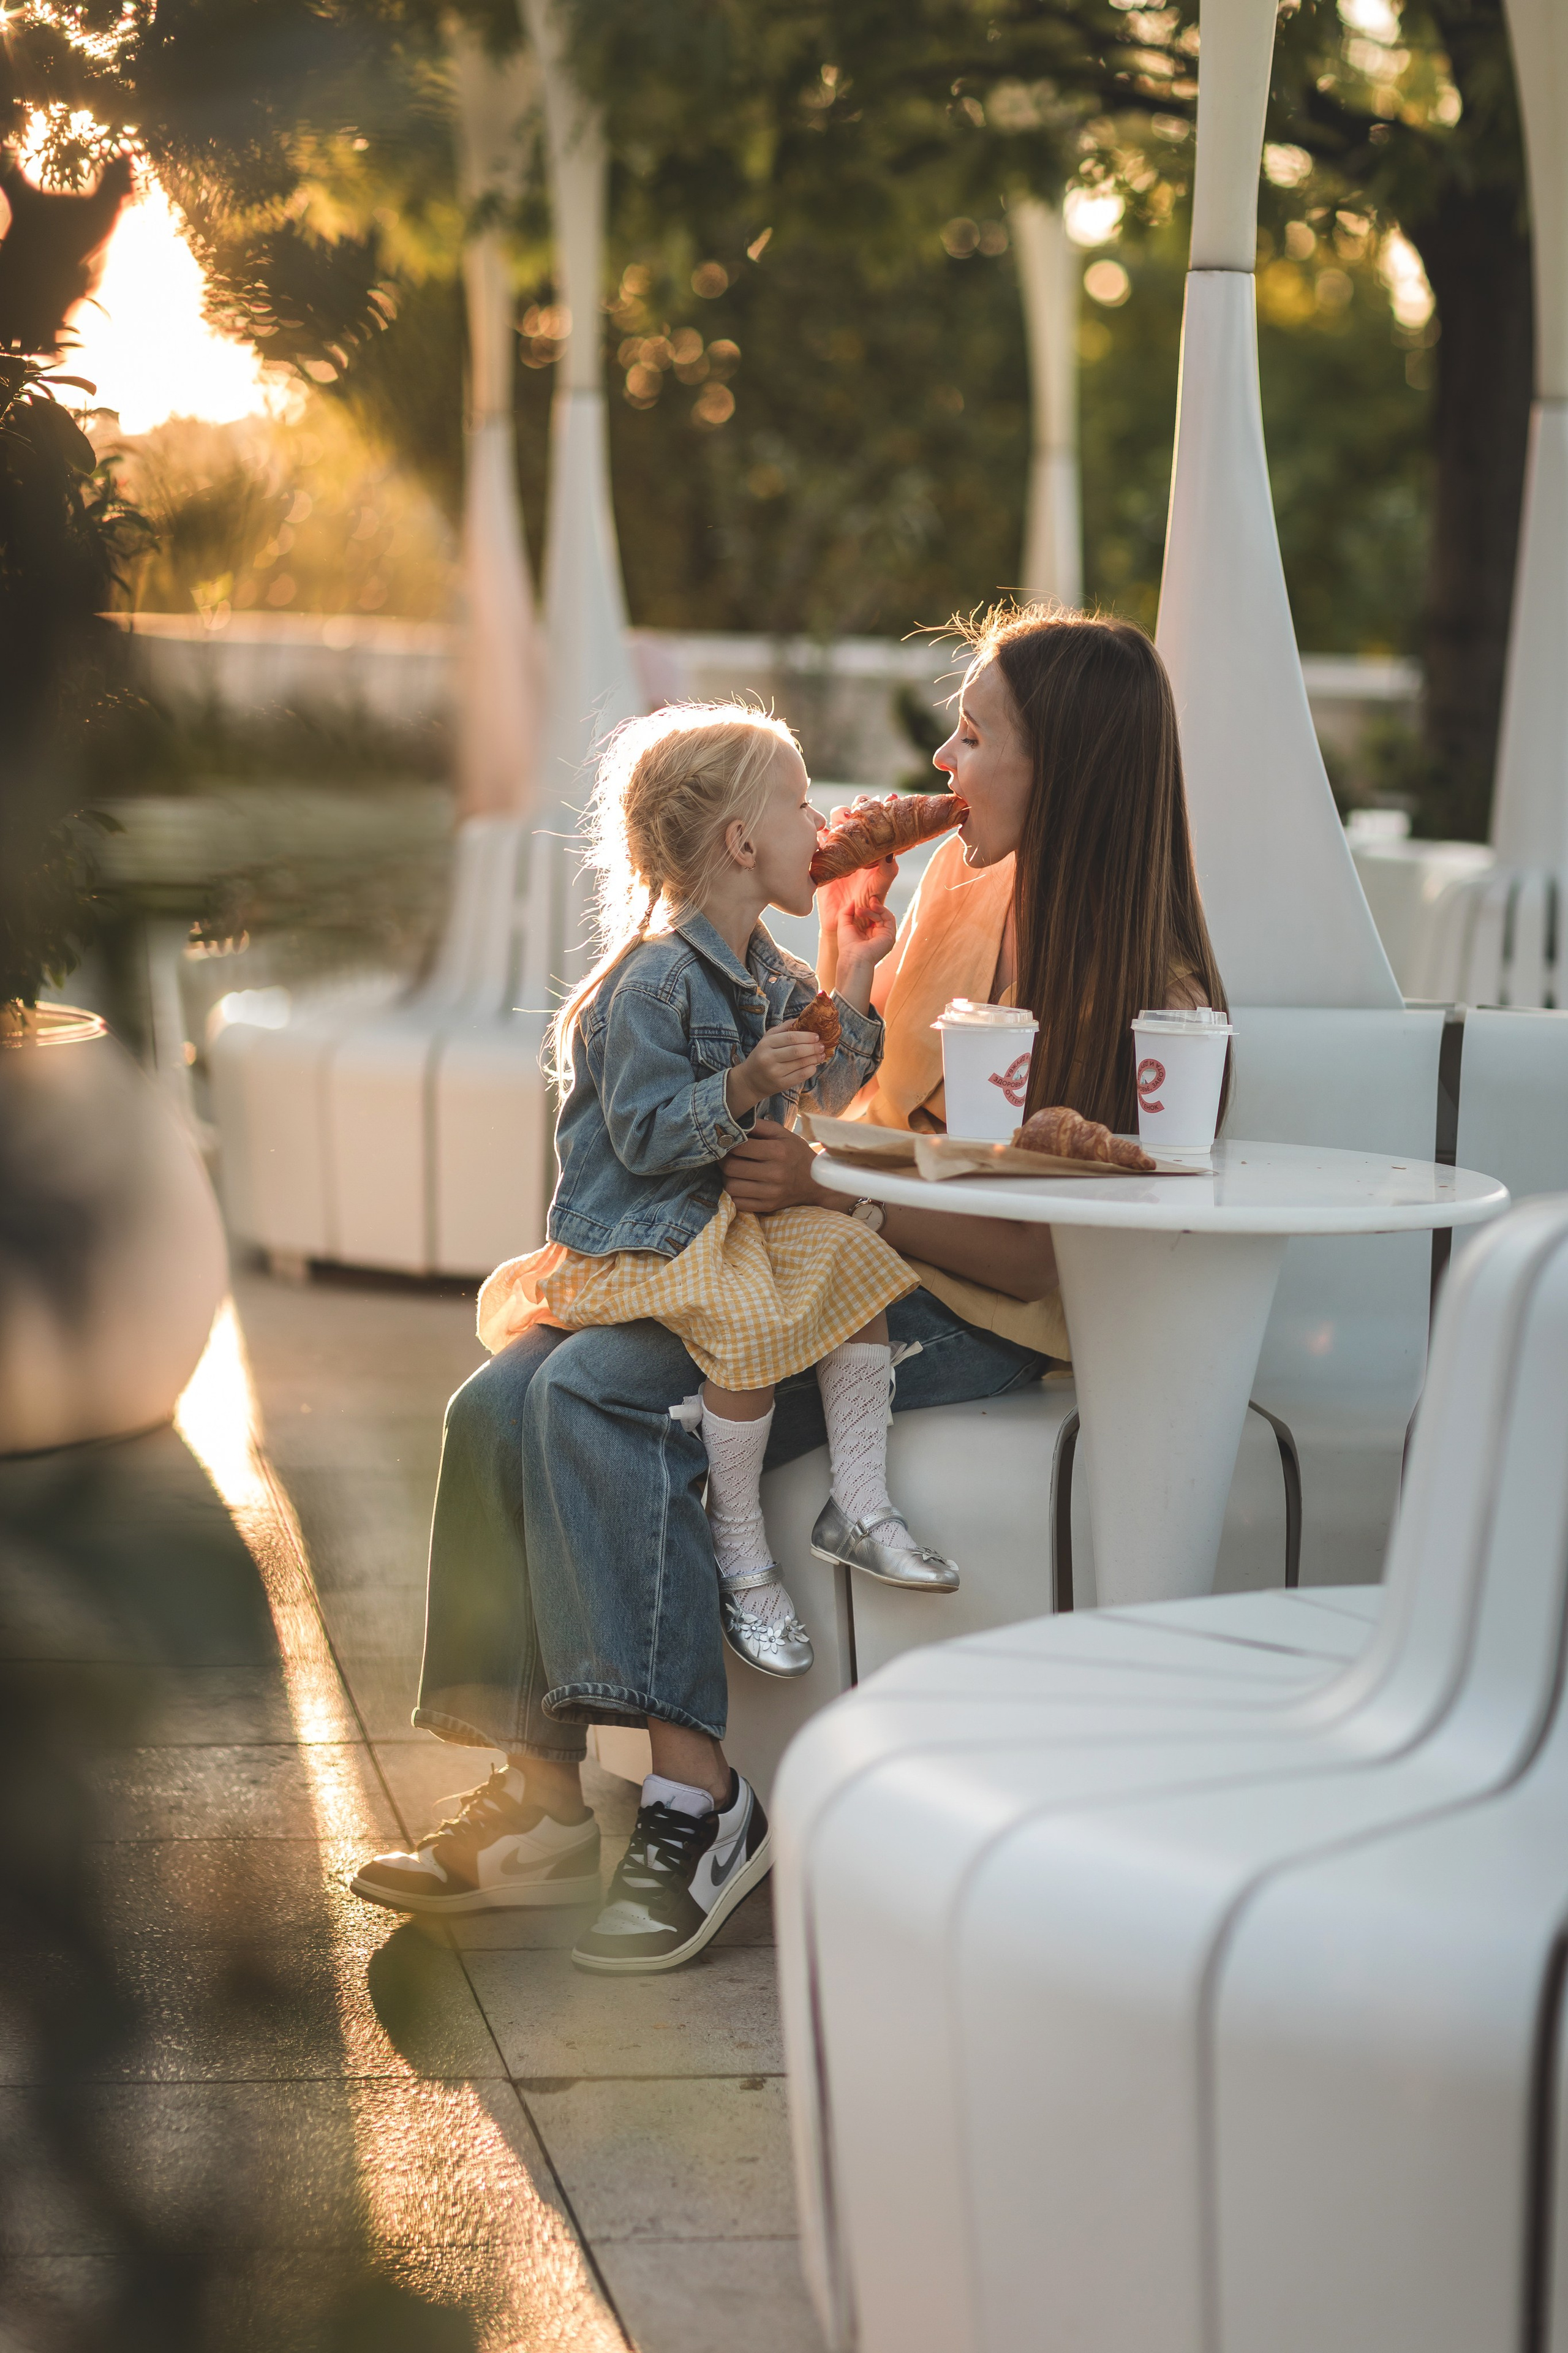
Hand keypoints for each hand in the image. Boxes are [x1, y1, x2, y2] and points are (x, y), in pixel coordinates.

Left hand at [721, 1118, 836, 1213]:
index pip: (739, 1147)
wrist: (816, 1183)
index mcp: (778, 1151)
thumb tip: (734, 1123)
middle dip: (723, 1161)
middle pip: (731, 1168)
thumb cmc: (796, 1154)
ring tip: (734, 1171)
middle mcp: (775, 1173)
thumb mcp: (783, 1134)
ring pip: (731, 1186)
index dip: (728, 1144)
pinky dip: (734, 1193)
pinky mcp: (767, 1207)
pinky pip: (738, 1202)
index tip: (728, 1144)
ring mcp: (771, 1193)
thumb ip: (760, 1126)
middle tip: (726, 1157)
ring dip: (727, 1178)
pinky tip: (740, 1185)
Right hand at [726, 1026, 822, 1117]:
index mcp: (766, 1044)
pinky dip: (811, 1069)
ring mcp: (775, 1072)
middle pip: (797, 1051)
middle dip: (813, 1047)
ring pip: (801, 1063)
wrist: (749, 1081)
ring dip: (815, 1058)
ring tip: (821, 1054)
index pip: (791, 1037)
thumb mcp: (767, 1040)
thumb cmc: (761, 1056)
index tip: (816, 1036)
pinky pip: (801, 1076)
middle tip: (822, 1045)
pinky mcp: (781, 1084)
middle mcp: (769, 1058)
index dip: (806, 1036)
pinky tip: (814, 1065)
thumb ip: (782, 1028)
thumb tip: (801, 1018)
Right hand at [817, 797, 899, 943]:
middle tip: (862, 806)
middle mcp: (859, 843)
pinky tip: (823, 833)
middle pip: (858, 812)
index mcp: (876, 847)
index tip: (892, 797)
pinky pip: (818, 836)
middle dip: (861, 804)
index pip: (882, 821)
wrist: (842, 921)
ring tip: (843, 820)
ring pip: (838, 819)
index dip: (887, 807)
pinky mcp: (822, 855)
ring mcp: (840, 846)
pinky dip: (819, 831)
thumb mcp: (879, 889)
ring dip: (841, 813)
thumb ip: (887, 871)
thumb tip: (891, 853)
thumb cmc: (866, 905)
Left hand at [832, 889, 896, 974]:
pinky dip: (882, 910)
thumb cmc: (847, 945)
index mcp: (867, 933)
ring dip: (876, 907)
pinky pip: (889, 918)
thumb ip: (846, 911)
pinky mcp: (890, 935)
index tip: (860, 900)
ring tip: (868, 903)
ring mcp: (884, 935)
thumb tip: (853, 901)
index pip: (870, 916)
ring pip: (884, 915)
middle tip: (867, 899)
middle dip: (873, 905)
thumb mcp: (843, 924)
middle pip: (878, 914)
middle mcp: (877, 934)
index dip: (867, 907)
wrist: (854, 958)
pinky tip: (873, 907)